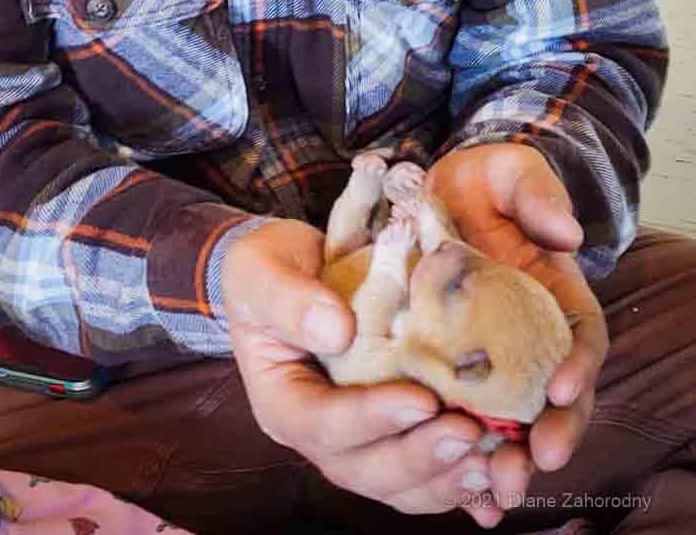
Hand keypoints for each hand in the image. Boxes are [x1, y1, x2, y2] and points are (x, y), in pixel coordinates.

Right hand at [221, 217, 509, 526]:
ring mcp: (356, 440)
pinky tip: (493, 477)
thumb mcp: (261, 269)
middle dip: (417, 457)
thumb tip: (336, 332)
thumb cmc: (269, 268)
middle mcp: (317, 433)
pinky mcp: (389, 434)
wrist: (291, 269)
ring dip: (443, 478)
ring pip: (397, 484)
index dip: (372, 418)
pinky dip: (456, 482)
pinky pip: (421, 475)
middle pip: (363, 468)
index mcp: (282, 399)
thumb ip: (289, 298)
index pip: (323, 423)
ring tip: (488, 459)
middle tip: (466, 432)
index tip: (421, 399)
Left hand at [424, 143, 608, 516]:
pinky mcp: (445, 365)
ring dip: (507, 457)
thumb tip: (566, 233)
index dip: (580, 367)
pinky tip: (456, 488)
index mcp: (557, 295)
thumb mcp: (511, 173)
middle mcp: (530, 335)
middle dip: (552, 433)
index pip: (583, 339)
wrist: (433, 189)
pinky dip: (463, 454)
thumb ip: (537, 195)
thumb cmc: (484, 182)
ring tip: (494, 488)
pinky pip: (460, 415)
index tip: (562, 389)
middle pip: (554, 397)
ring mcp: (489, 355)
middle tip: (535, 463)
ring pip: (510, 419)